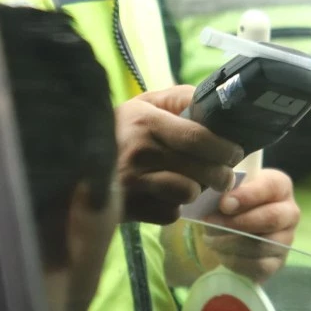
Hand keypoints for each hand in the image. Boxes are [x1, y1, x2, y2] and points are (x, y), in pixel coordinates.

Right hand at [115, 86, 243, 223]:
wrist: (74, 160)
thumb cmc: (120, 129)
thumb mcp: (144, 104)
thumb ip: (180, 98)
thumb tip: (213, 101)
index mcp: (146, 121)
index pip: (198, 137)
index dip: (224, 148)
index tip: (236, 152)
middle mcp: (140, 151)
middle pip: (202, 169)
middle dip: (222, 175)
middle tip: (224, 174)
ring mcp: (133, 182)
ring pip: (189, 193)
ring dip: (196, 190)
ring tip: (192, 182)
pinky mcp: (130, 208)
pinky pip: (170, 212)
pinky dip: (173, 206)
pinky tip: (165, 195)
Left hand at [201, 169, 298, 282]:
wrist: (234, 226)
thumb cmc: (232, 201)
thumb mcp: (229, 189)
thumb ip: (227, 191)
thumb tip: (223, 204)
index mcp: (280, 186)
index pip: (271, 187)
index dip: (247, 196)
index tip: (223, 204)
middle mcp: (290, 212)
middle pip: (272, 218)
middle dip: (237, 222)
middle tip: (210, 222)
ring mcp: (286, 239)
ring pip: (263, 245)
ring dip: (231, 243)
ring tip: (210, 238)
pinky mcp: (278, 262)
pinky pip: (258, 265)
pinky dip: (235, 260)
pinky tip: (221, 252)